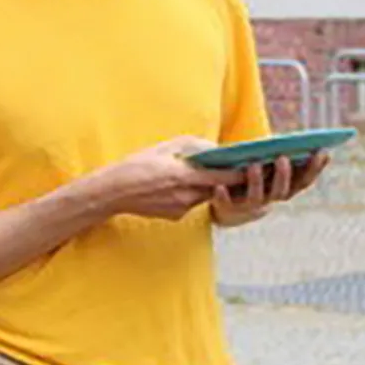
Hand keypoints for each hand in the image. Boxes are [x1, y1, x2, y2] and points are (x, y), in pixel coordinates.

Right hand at [101, 138, 237, 221]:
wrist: (113, 192)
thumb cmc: (137, 165)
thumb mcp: (166, 147)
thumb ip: (193, 147)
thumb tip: (214, 149)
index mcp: (184, 176)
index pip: (222, 176)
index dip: (239, 172)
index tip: (251, 165)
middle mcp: (186, 196)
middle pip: (216, 187)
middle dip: (226, 179)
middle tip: (236, 167)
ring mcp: (182, 209)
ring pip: (203, 195)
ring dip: (206, 185)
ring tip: (200, 173)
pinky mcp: (176, 217)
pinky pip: (191, 203)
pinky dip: (190, 194)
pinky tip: (175, 186)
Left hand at [210, 152, 330, 227]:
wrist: (230, 208)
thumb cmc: (254, 178)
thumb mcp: (270, 168)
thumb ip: (281, 156)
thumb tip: (299, 138)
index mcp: (285, 189)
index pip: (304, 181)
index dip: (315, 168)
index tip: (323, 150)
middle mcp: (271, 200)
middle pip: (282, 191)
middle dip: (284, 175)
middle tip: (283, 158)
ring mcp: (250, 206)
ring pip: (257, 197)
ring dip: (256, 181)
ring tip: (253, 165)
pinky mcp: (229, 209)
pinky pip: (226, 203)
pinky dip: (223, 196)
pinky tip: (220, 187)